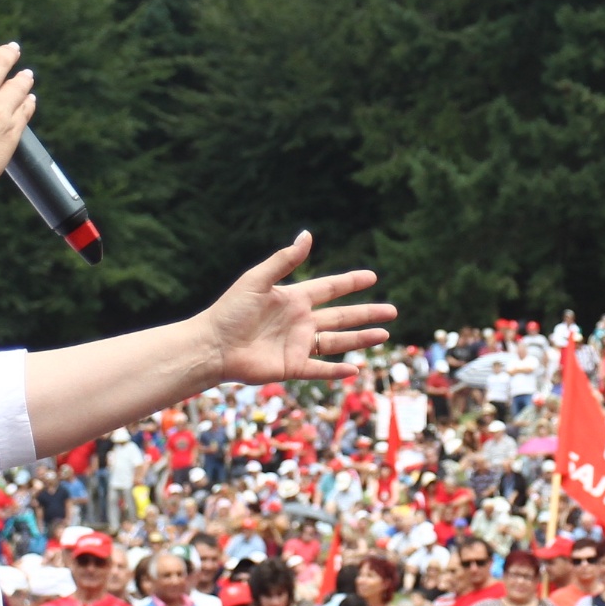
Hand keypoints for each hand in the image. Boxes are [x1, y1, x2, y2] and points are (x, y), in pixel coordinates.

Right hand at [0, 31, 34, 199]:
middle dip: (9, 53)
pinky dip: (27, 101)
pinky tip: (28, 100)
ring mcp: (0, 110)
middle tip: (12, 50)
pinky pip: (26, 108)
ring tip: (26, 75)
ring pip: (20, 82)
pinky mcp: (13, 130)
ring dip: (23, 77)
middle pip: (3, 59)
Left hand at [194, 232, 395, 387]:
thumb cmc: (230, 310)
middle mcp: (300, 322)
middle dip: (367, 313)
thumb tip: (308, 235)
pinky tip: (356, 370)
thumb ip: (284, 259)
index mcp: (293, 299)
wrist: (212, 345)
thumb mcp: (258, 280)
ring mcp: (297, 346)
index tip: (372, 277)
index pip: (329, 288)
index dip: (350, 282)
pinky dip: (337, 371)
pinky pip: (319, 369)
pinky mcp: (291, 367)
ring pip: (337, 342)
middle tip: (392, 310)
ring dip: (361, 339)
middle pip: (342, 316)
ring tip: (385, 335)